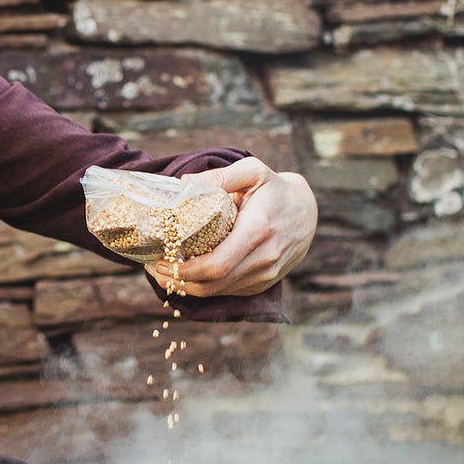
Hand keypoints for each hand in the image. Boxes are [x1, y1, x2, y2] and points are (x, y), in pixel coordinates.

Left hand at [145, 158, 316, 299]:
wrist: (308, 211)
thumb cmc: (275, 189)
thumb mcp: (253, 171)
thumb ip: (220, 176)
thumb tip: (183, 184)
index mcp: (259, 230)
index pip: (216, 265)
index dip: (184, 270)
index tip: (160, 260)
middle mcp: (265, 258)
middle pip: (213, 284)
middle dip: (178, 280)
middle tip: (154, 267)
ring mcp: (267, 275)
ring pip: (219, 292)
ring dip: (188, 287)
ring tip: (164, 272)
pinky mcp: (265, 283)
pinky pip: (230, 292)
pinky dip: (205, 287)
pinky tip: (188, 276)